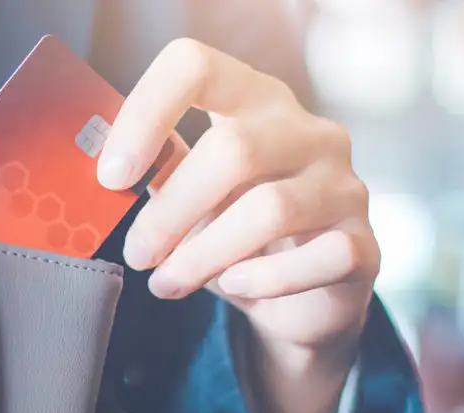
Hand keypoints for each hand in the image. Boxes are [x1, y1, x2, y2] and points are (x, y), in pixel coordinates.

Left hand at [98, 38, 379, 412]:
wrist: (299, 296)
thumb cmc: (236, 238)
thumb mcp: (191, 199)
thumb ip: (159, 175)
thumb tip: (100, 171)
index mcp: (257, 102)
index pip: (197, 66)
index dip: (146, 112)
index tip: (112, 175)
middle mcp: (310, 132)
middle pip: (234, 149)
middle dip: (172, 211)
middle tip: (138, 254)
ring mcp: (345, 186)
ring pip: (271, 209)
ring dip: (204, 254)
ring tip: (168, 283)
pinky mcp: (363, 244)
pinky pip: (316, 258)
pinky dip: (263, 281)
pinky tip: (236, 286)